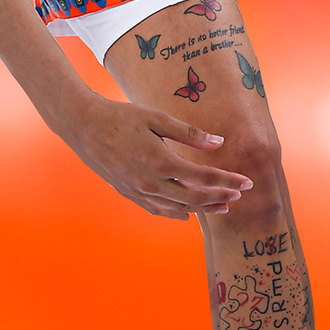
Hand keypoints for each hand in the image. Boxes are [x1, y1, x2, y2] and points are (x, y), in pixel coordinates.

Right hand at [58, 93, 252, 219]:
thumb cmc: (121, 116)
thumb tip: (218, 144)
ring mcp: (140, 192)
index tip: (246, 181)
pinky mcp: (130, 194)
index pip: (203, 177)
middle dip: (221, 197)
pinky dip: (177, 214)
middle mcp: (152, 183)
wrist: (84, 126)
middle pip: (196, 197)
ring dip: (203, 208)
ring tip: (222, 206)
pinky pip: (159, 210)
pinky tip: (188, 213)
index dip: (227, 180)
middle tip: (239, 195)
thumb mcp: (156, 117)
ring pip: (179, 208)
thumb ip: (188, 133)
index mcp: (162, 161)